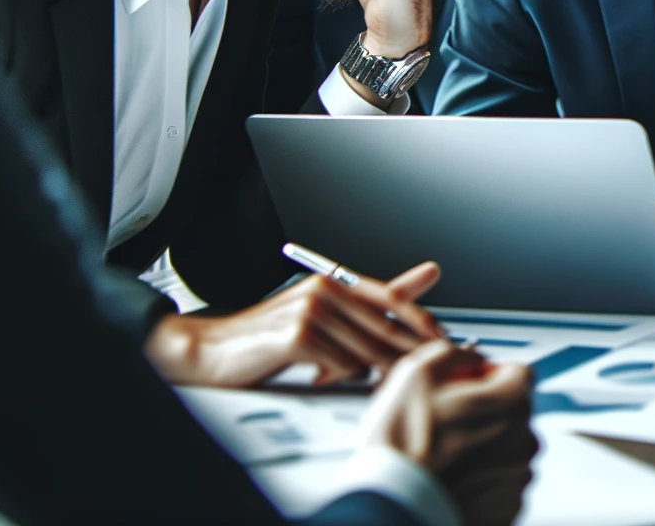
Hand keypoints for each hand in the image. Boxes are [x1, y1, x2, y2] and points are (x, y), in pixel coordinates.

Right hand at [145, 261, 444, 387]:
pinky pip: (340, 366)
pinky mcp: (298, 337)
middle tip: (414, 374)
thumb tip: (425, 276)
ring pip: (365, 352)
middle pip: (384, 330)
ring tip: (344, 374)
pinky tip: (316, 375)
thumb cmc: (268, 337)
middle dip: (402, 356)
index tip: (444, 342)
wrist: (211, 350)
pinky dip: (334, 377)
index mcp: (332, 283)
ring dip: (363, 372)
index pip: (393, 299)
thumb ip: (367, 306)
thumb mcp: (318, 315)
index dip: (422, 322)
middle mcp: (324, 292)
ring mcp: (311, 312)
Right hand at [362, 340, 537, 525]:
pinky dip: (481, 478)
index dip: (488, 373)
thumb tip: (467, 356)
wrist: (393, 506)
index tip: (466, 384)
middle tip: (446, 422)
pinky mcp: (509, 506)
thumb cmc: (402, 448)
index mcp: (510, 403)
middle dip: (484, 411)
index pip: (518, 371)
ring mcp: (518, 476)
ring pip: (506, 447)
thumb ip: (451, 354)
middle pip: (512, 411)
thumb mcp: (415, 376)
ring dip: (483, 446)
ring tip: (444, 454)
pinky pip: (500, 480)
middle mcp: (524, 439)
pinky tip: (453, 477)